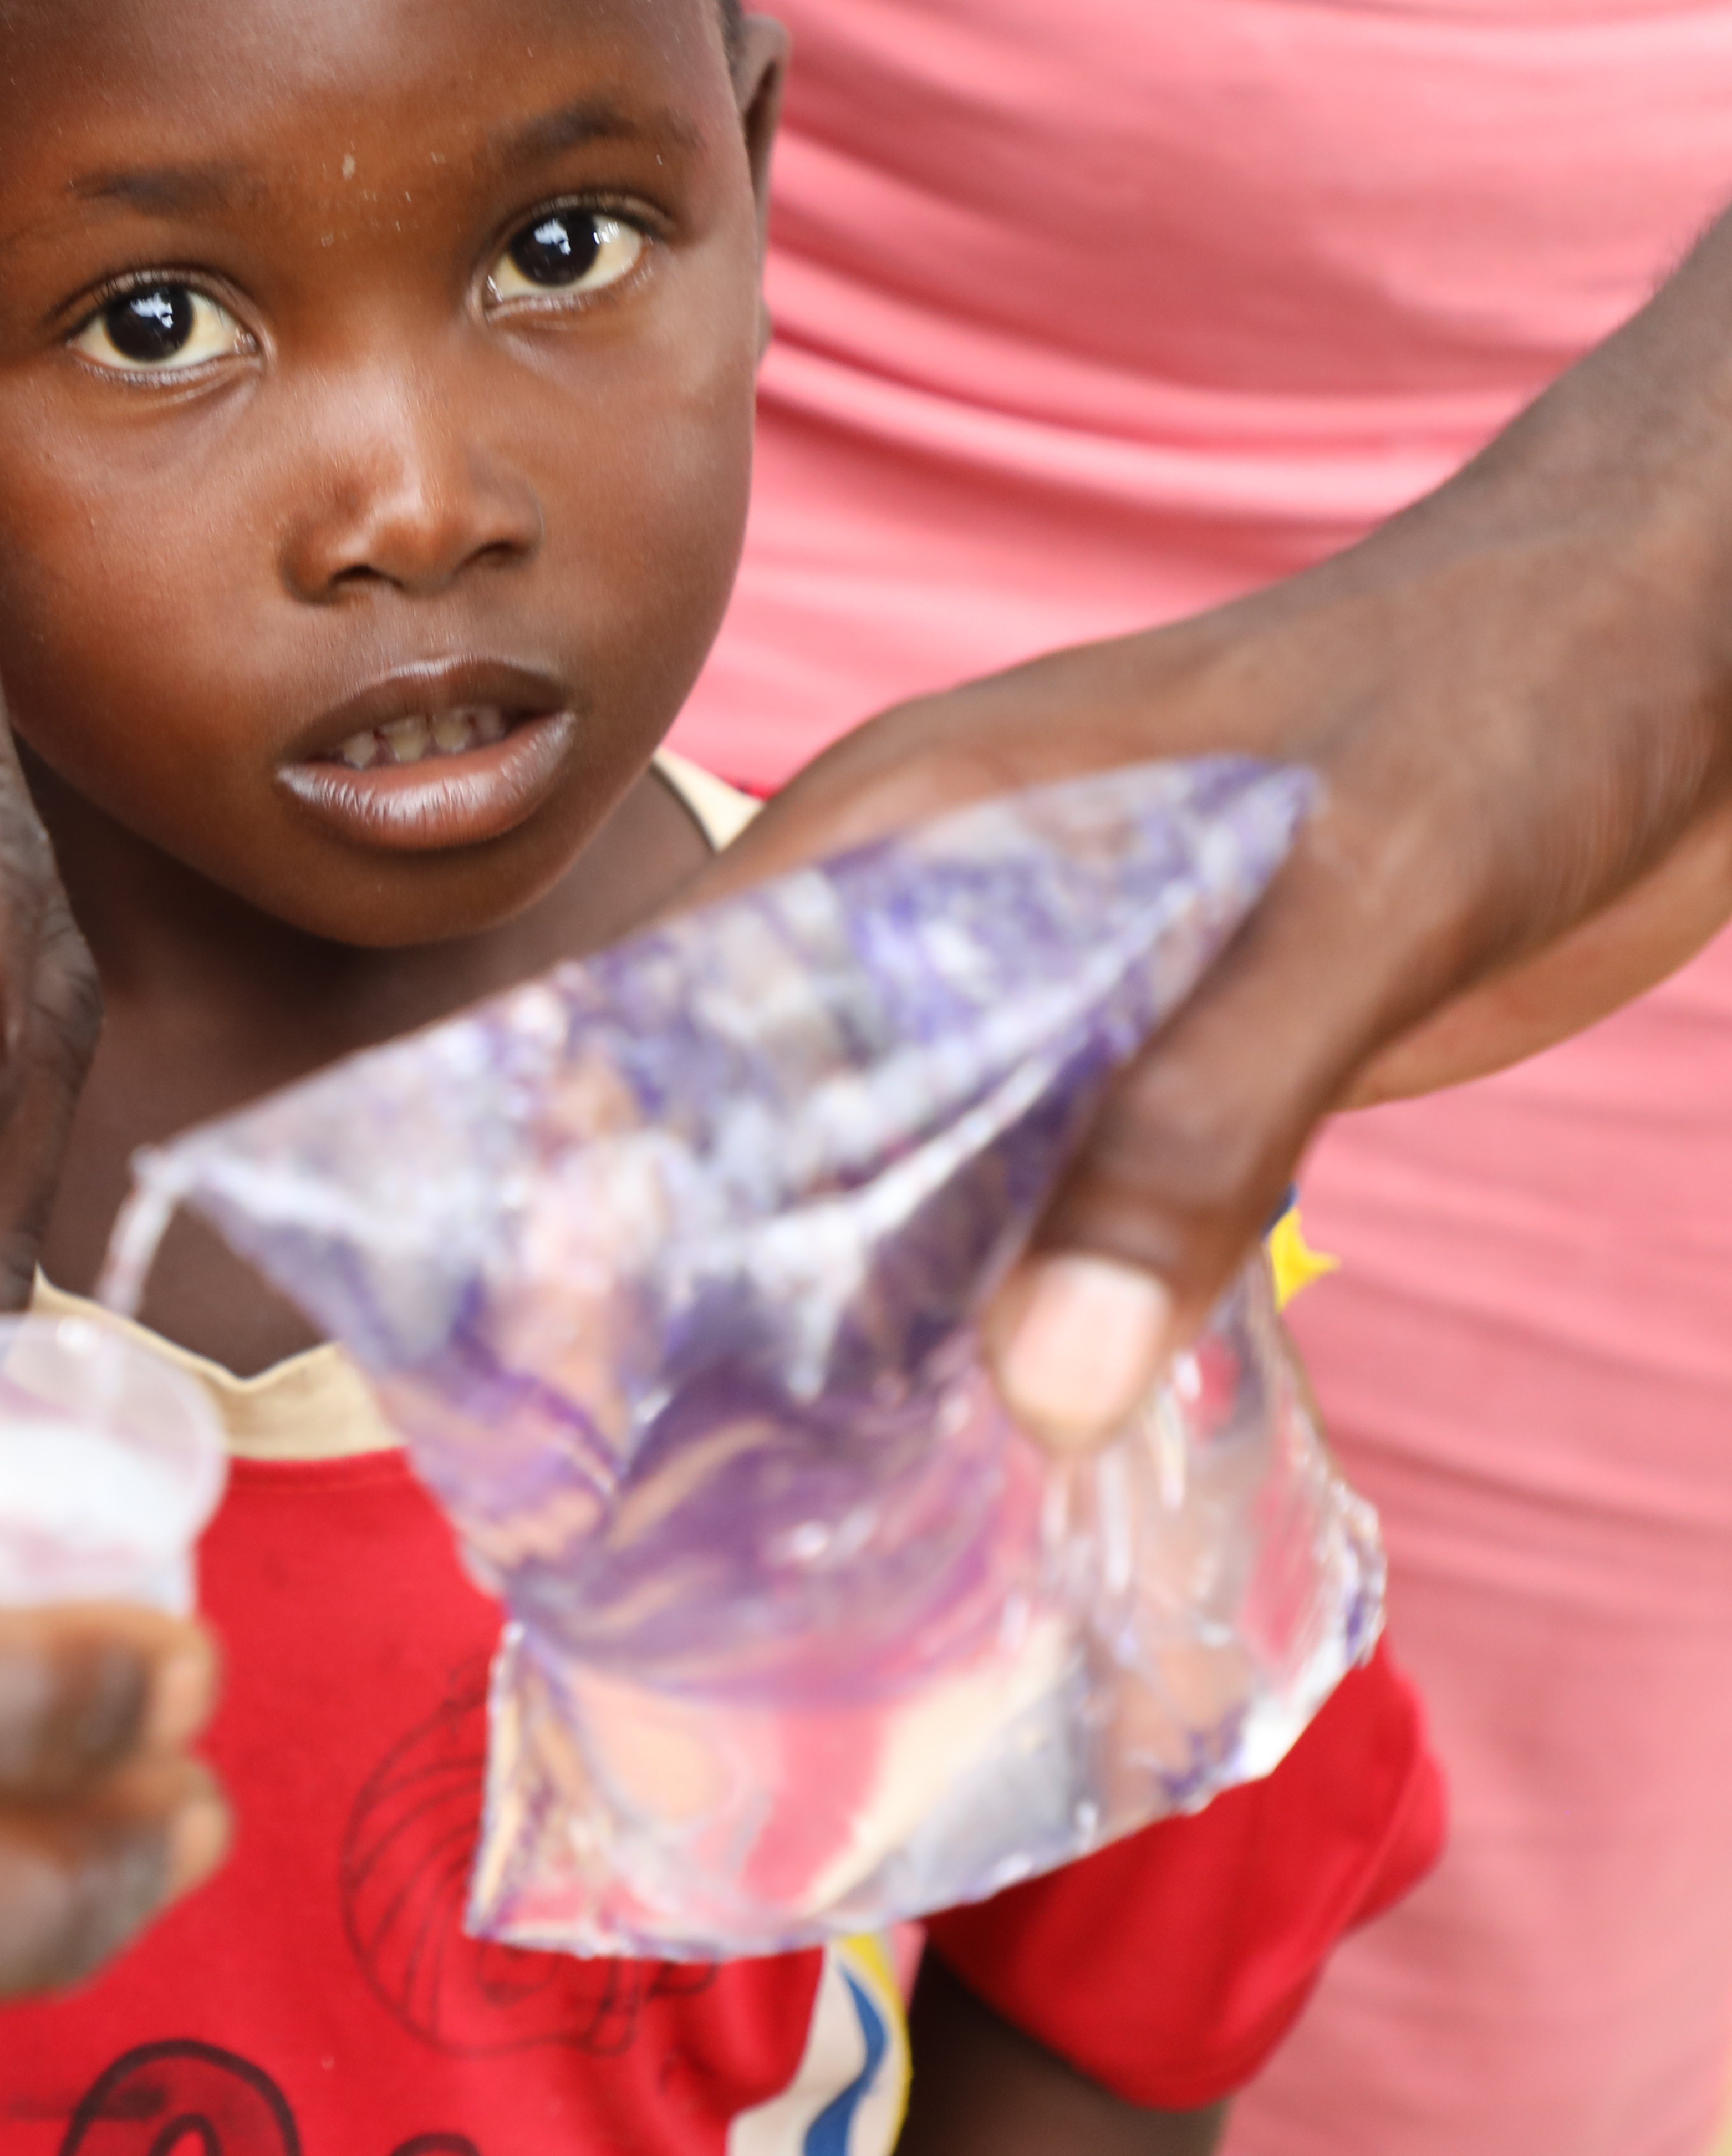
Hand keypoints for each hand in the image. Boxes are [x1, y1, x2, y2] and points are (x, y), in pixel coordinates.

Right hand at [694, 214, 1731, 1453]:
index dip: (595, 1159)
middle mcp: (943, 909)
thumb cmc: (1499, 710)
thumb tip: (1031, 1388)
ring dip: (856, 1315)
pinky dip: (1005, 1311)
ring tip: (784, 1501)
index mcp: (911, 821)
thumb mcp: (1345, 909)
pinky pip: (1038, 1207)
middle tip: (646, 1474)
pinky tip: (980, 1435)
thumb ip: (1194, 1133)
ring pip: (898, 1175)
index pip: (677, 998)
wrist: (1680, 663)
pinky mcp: (1159, 1071)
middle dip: (707, 1274)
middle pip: (761, 1109)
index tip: (546, 1337)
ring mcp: (1052, 994)